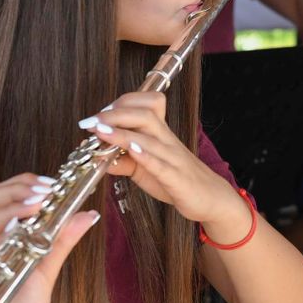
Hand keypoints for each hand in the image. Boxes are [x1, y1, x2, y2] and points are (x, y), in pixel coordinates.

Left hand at [81, 93, 249, 229]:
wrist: (210, 198)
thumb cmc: (177, 179)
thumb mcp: (145, 169)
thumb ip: (122, 162)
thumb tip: (97, 156)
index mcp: (160, 134)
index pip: (145, 106)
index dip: (121, 104)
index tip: (99, 114)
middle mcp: (167, 141)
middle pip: (146, 114)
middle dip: (116, 114)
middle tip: (92, 122)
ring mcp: (173, 158)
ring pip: (149, 138)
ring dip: (122, 133)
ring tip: (100, 131)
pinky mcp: (176, 178)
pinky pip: (161, 164)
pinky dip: (145, 156)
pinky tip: (131, 151)